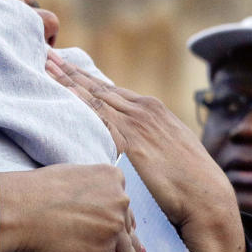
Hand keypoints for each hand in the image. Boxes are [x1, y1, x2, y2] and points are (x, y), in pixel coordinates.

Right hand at [0, 164, 145, 251]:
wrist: (18, 209)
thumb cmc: (35, 190)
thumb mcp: (72, 173)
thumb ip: (92, 186)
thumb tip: (95, 201)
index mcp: (113, 179)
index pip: (124, 204)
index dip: (124, 219)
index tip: (127, 230)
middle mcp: (118, 204)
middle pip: (128, 228)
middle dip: (132, 242)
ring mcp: (111, 231)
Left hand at [45, 50, 245, 251]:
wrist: (207, 199)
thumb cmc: (189, 182)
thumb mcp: (169, 149)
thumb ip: (147, 138)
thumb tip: (130, 141)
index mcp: (151, 109)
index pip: (108, 88)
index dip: (83, 76)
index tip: (62, 64)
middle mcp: (143, 110)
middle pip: (96, 86)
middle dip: (69, 70)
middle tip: (44, 53)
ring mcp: (136, 123)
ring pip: (93, 95)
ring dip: (66, 79)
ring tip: (44, 63)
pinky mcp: (131, 141)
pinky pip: (97, 116)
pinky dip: (78, 100)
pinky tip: (62, 90)